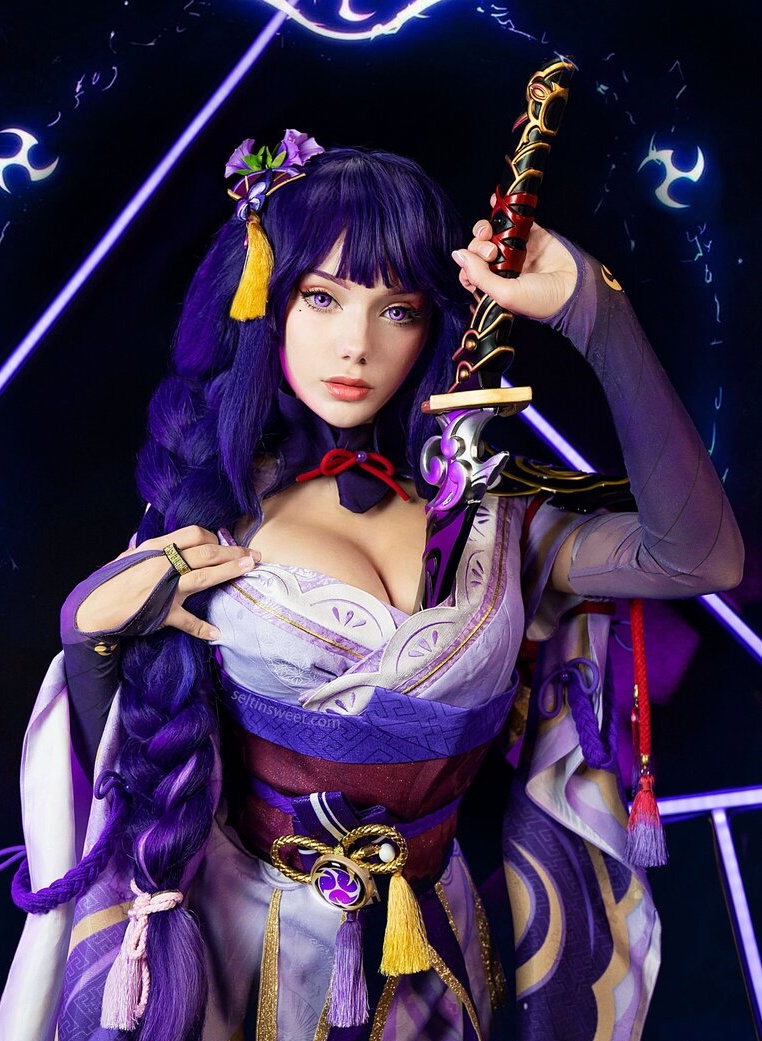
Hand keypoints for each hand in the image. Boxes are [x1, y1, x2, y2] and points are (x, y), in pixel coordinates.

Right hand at [75, 526, 258, 640]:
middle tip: (254, 554)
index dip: (215, 537)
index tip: (227, 543)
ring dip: (229, 571)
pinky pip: (187, 621)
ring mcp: (165, 588)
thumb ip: (151, 550)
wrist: (94, 608)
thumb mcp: (130, 557)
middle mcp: (163, 564)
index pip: (194, 534)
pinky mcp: (163, 612)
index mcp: (156, 547)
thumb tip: (165, 544)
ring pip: (204, 576)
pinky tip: (216, 632)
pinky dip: (202, 627)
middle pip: (206, 552)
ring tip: (248, 568)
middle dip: (233, 551)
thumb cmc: (111, 581)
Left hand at [451, 221, 577, 319]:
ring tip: (491, 232)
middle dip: (478, 247)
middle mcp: (501, 268)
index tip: (476, 263)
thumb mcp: (504, 294)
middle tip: (493, 252)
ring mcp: (515, 250)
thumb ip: (479, 275)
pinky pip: (512, 219)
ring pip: (490, 233)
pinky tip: (496, 201)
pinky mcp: (530, 234)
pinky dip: (502, 209)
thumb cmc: (540, 300)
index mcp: (493, 287)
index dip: (467, 264)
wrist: (574, 288)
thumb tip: (457, 254)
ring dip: (485, 229)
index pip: (469, 272)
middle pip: (477, 250)